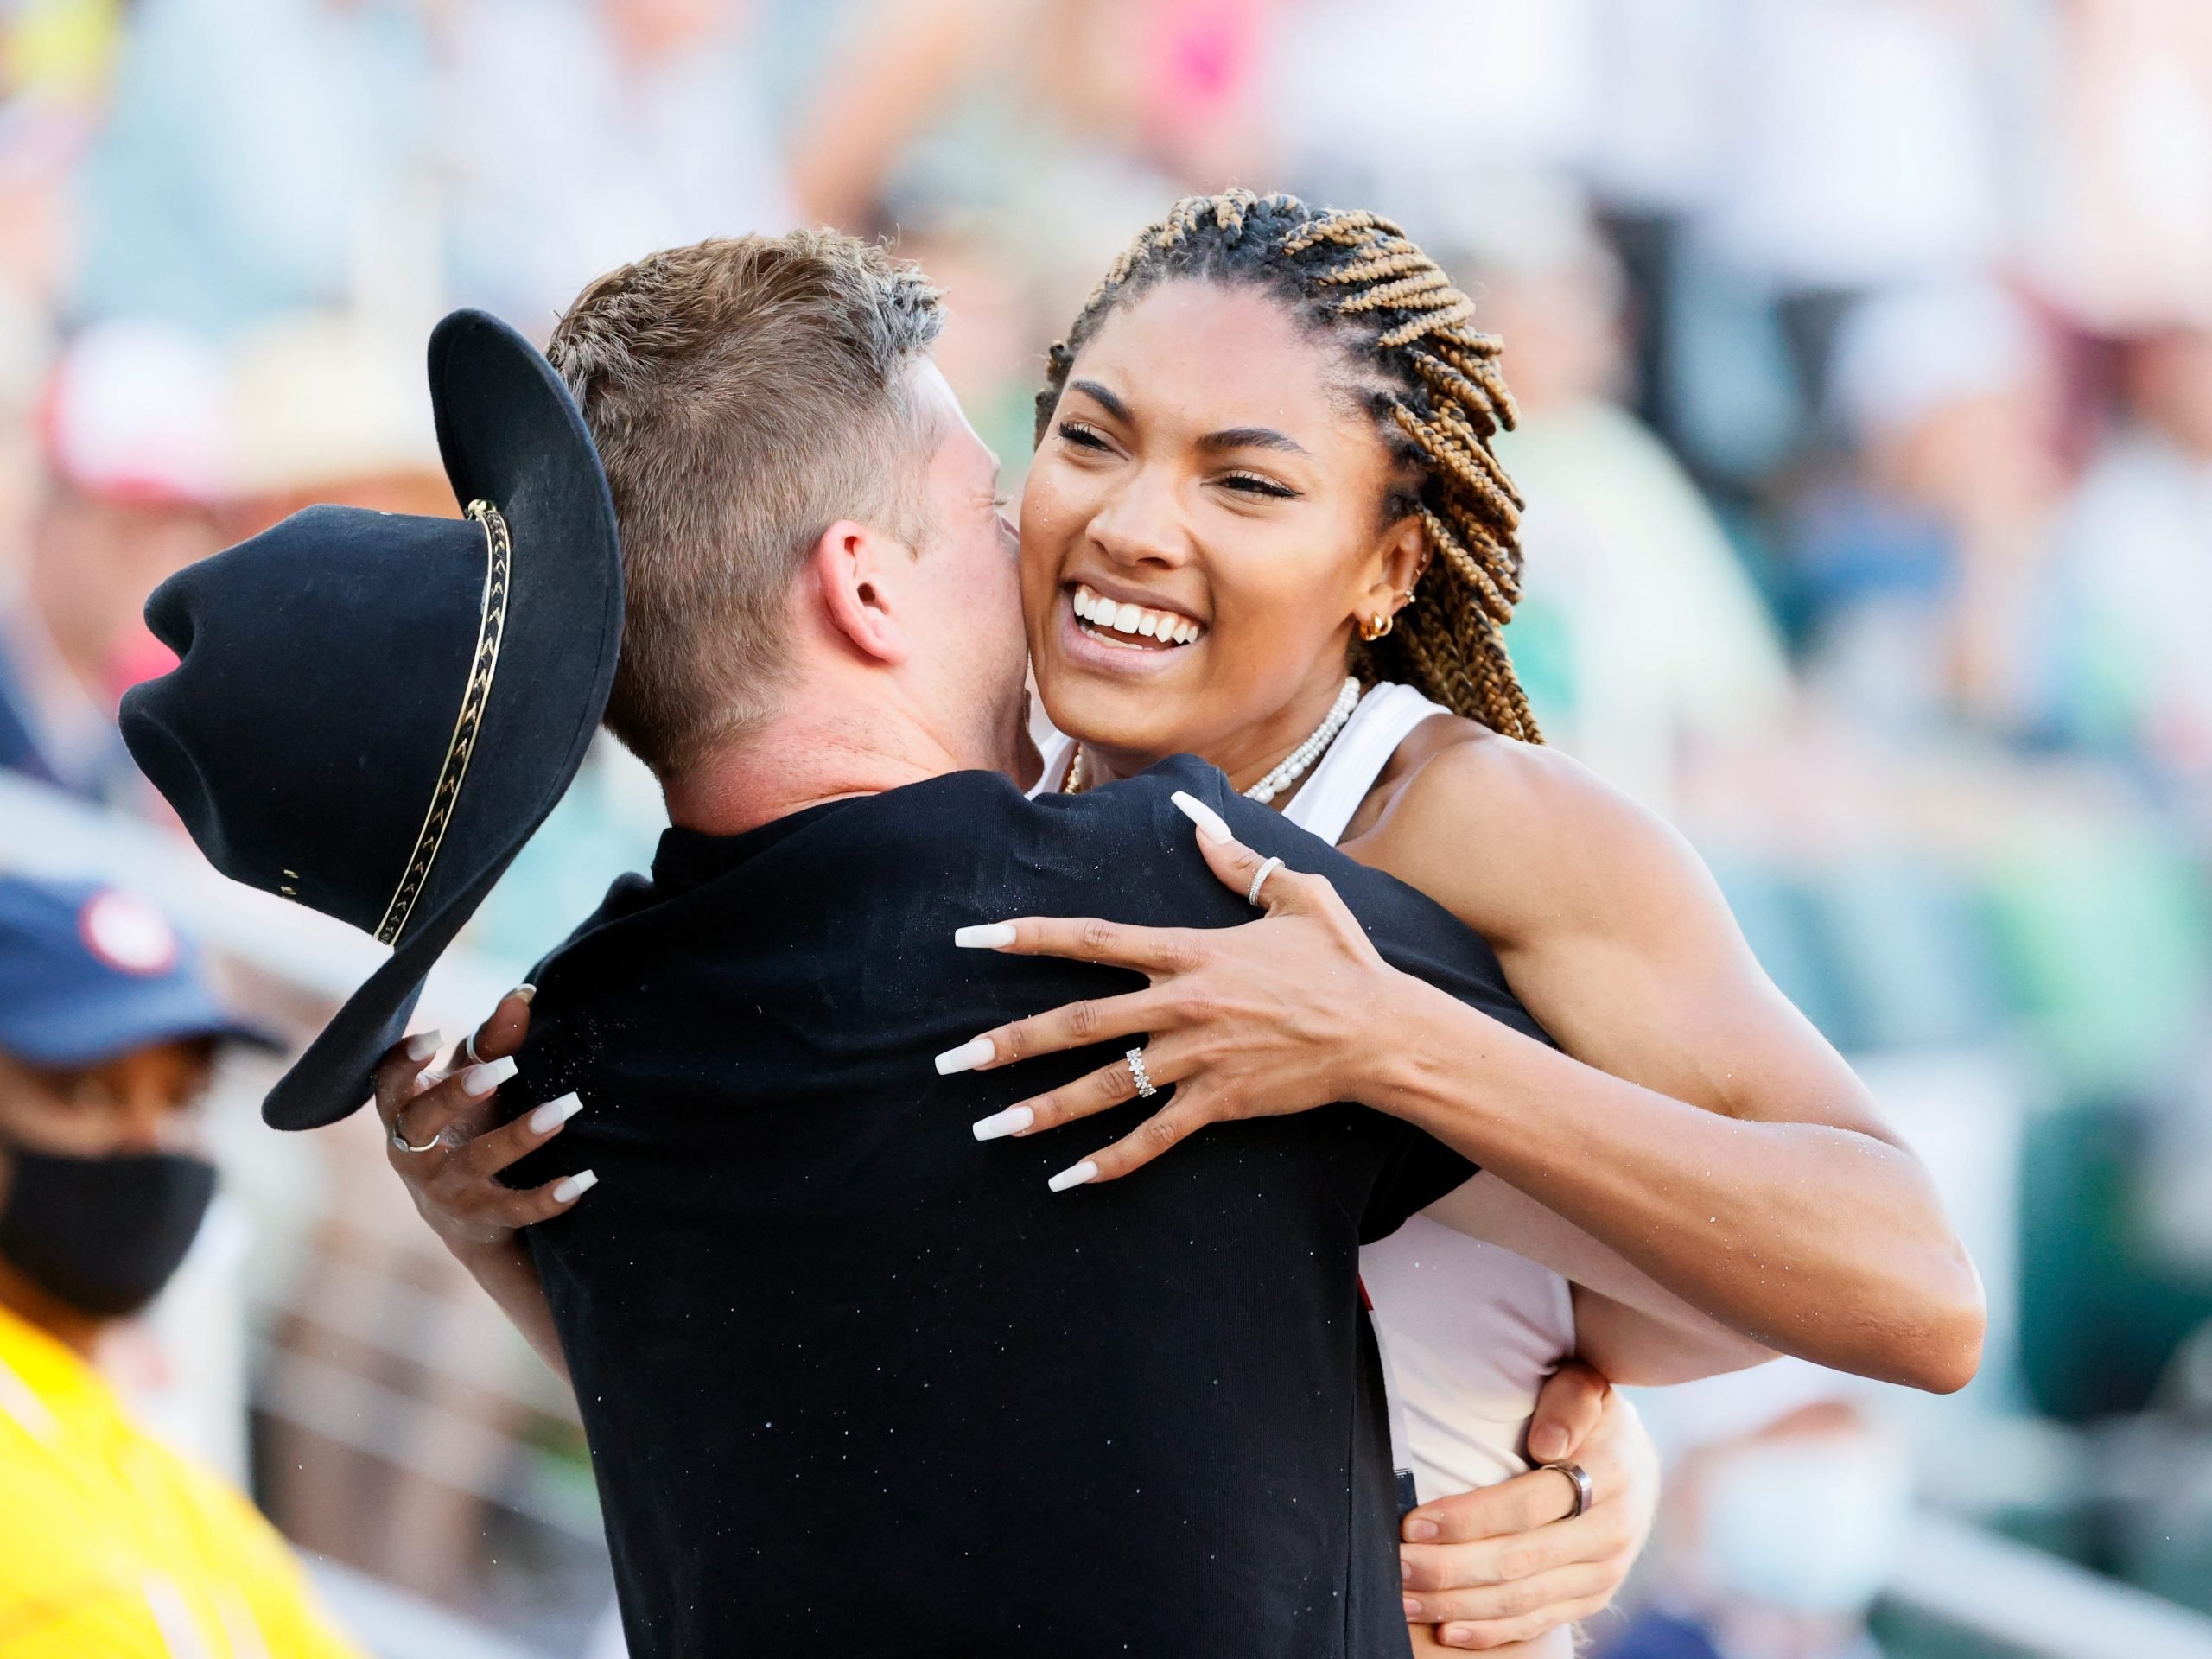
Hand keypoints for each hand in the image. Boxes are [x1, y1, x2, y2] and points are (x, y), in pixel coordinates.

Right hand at [374, 988, 594, 1262]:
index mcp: (403, 1112)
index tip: (434, 1036)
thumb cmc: (464, 1125)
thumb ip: (493, 1042)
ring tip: (561, 1112)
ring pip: (473, 1163)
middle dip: (455, 1094)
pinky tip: (582, 1180)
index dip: (403, 1061)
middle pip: (419, 1122)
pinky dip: (546, 1198)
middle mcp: (412, 1152)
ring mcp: (442, 1189)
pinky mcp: (478, 1218)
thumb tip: (524, 994)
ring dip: (517, 1137)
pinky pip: (512, 1209)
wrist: (464, 1217)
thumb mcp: (472, 1083)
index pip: (389, 1084)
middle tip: (499, 1070)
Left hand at [948, 791, 1424, 1187]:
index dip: (1028, 936)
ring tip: (987, 1129)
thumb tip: (1192, 817)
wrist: (1383, 1029)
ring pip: (1104, 1086)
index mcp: (1190, 950)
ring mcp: (1198, 1057)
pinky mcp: (1220, 1102)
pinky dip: (1110, 1162)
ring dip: (1041, 1110)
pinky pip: (1154, 1137)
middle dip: (1007, 1043)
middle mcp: (1182, 1003)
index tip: (973, 938)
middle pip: (1076, 1024)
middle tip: (951, 1060)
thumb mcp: (1293, 893)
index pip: (1092, 940)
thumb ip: (1233, 859)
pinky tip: (1066, 1180)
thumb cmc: (1341, 959)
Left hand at [1399, 1362, 1658, 1649]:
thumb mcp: (1586, 1387)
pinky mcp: (1593, 1598)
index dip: (1468, 1519)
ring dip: (1459, 1605)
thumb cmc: (1588, 1414)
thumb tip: (1548, 1442)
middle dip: (1450, 1569)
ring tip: (1406, 1600)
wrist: (1637, 1461)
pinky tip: (1448, 1630)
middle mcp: (1613, 1529)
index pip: (1528, 1504)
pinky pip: (1538, 1621)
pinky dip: (1490, 1631)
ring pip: (1524, 1599)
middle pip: (1519, 1561)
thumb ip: (1570, 1402)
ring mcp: (1605, 1571)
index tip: (1413, 1524)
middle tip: (1396, 1566)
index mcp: (1611, 1472)